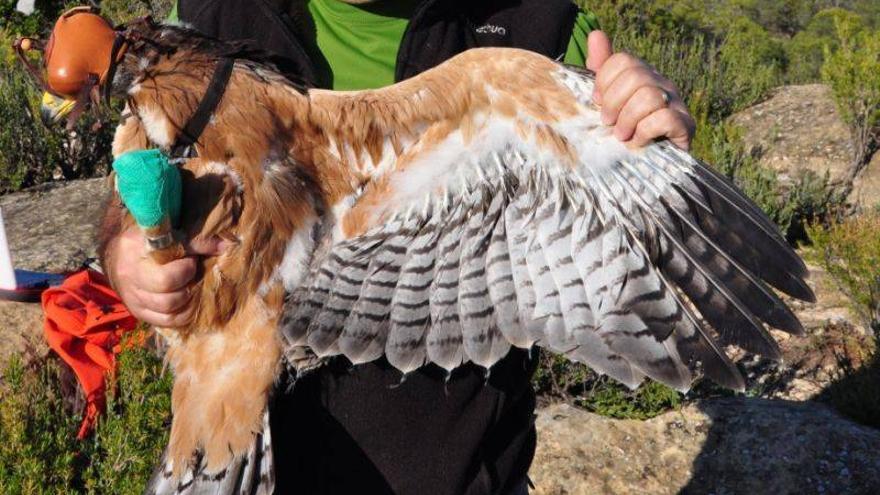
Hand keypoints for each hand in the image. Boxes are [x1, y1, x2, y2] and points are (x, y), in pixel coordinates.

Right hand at [106, 224, 226, 326]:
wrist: (119, 258)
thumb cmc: (149, 242)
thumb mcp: (167, 232)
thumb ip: (195, 239)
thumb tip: (226, 246)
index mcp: (135, 246)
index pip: (165, 253)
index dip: (187, 256)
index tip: (193, 256)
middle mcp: (129, 272)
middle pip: (166, 282)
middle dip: (187, 276)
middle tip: (191, 269)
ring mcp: (132, 295)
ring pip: (167, 305)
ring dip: (188, 296)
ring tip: (190, 285)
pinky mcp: (138, 312)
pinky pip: (166, 321)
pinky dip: (183, 314)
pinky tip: (189, 302)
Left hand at [586, 31, 695, 150]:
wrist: (644, 171)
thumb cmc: (623, 135)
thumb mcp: (607, 103)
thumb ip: (602, 70)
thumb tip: (596, 34)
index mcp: (642, 76)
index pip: (623, 60)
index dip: (604, 81)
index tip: (597, 103)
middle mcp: (661, 84)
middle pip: (635, 76)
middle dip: (614, 103)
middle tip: (608, 123)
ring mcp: (676, 104)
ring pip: (649, 96)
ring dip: (628, 120)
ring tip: (622, 136)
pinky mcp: (685, 126)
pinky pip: (664, 117)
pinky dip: (644, 132)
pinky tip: (638, 143)